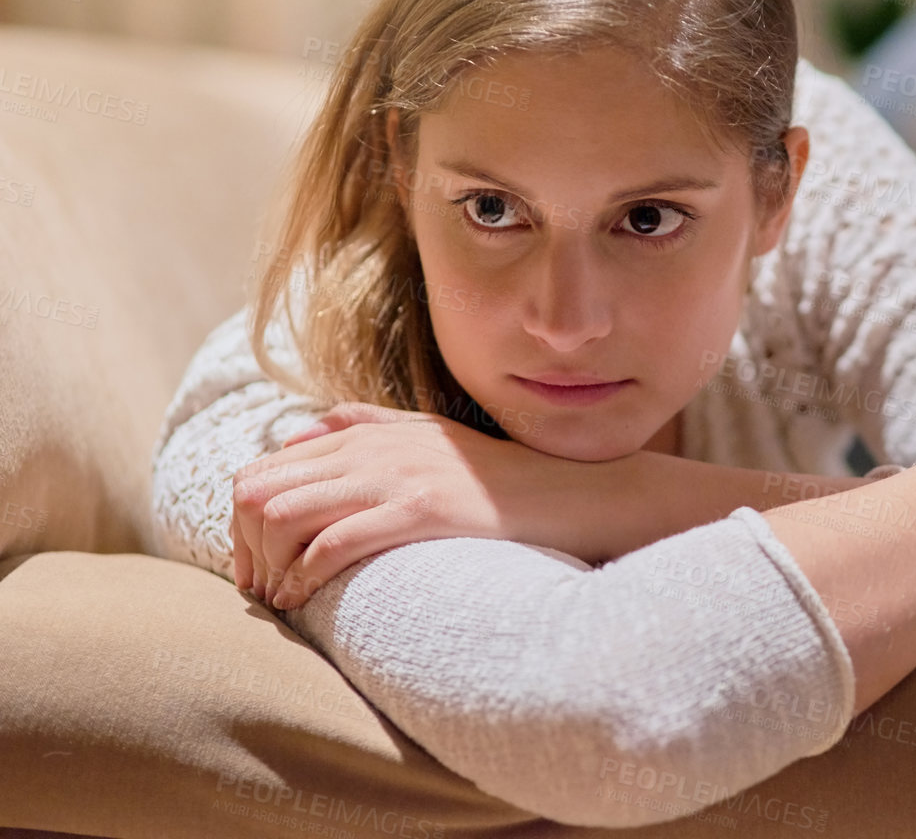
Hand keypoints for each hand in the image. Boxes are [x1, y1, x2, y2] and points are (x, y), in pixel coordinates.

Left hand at [231, 402, 615, 609]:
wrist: (565, 494)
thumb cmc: (495, 477)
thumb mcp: (427, 432)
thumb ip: (361, 424)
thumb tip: (293, 433)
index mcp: (367, 434)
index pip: (264, 468)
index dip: (242, 522)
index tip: (256, 564)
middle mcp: (372, 450)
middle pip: (259, 492)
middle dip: (244, 548)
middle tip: (259, 589)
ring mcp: (395, 479)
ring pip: (283, 516)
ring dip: (267, 567)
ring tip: (279, 599)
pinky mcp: (419, 511)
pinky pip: (331, 543)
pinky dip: (303, 577)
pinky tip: (304, 599)